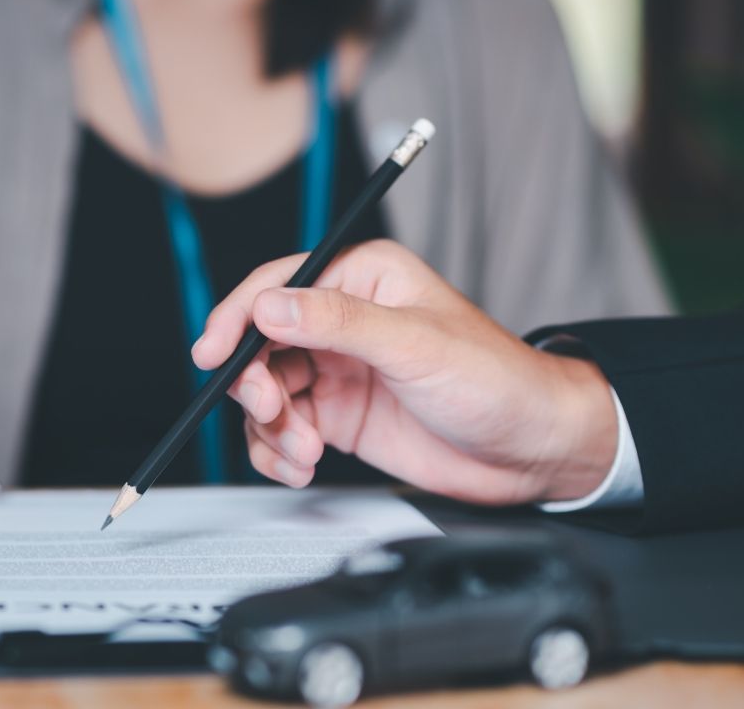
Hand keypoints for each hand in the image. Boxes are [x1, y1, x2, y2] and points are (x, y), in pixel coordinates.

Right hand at [192, 240, 616, 504]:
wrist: (532, 451)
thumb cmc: (496, 382)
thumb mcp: (416, 345)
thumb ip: (338, 322)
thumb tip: (270, 305)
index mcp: (362, 278)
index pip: (277, 286)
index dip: (237, 319)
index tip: (212, 355)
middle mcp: (342, 321)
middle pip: (261, 343)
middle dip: (255, 383)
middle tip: (272, 412)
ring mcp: (337, 370)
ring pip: (266, 391)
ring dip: (270, 426)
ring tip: (303, 451)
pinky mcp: (337, 415)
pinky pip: (282, 429)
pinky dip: (279, 451)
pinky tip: (301, 466)